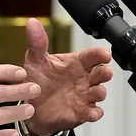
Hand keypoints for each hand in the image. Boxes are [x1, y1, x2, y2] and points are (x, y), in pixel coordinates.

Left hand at [21, 18, 112, 135]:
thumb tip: (33, 22)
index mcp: (75, 63)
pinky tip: (92, 112)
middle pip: (100, 73)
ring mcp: (84, 95)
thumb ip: (37, 43)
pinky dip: (95, 113)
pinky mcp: (81, 112)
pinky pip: (93, 112)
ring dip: (100, 92)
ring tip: (96, 92)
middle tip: (105, 71)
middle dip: (105, 72)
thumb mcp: (34, 60)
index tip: (104, 53)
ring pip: (99, 92)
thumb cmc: (36, 80)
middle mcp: (83, 78)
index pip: (91, 56)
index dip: (99, 54)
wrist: (30, 106)